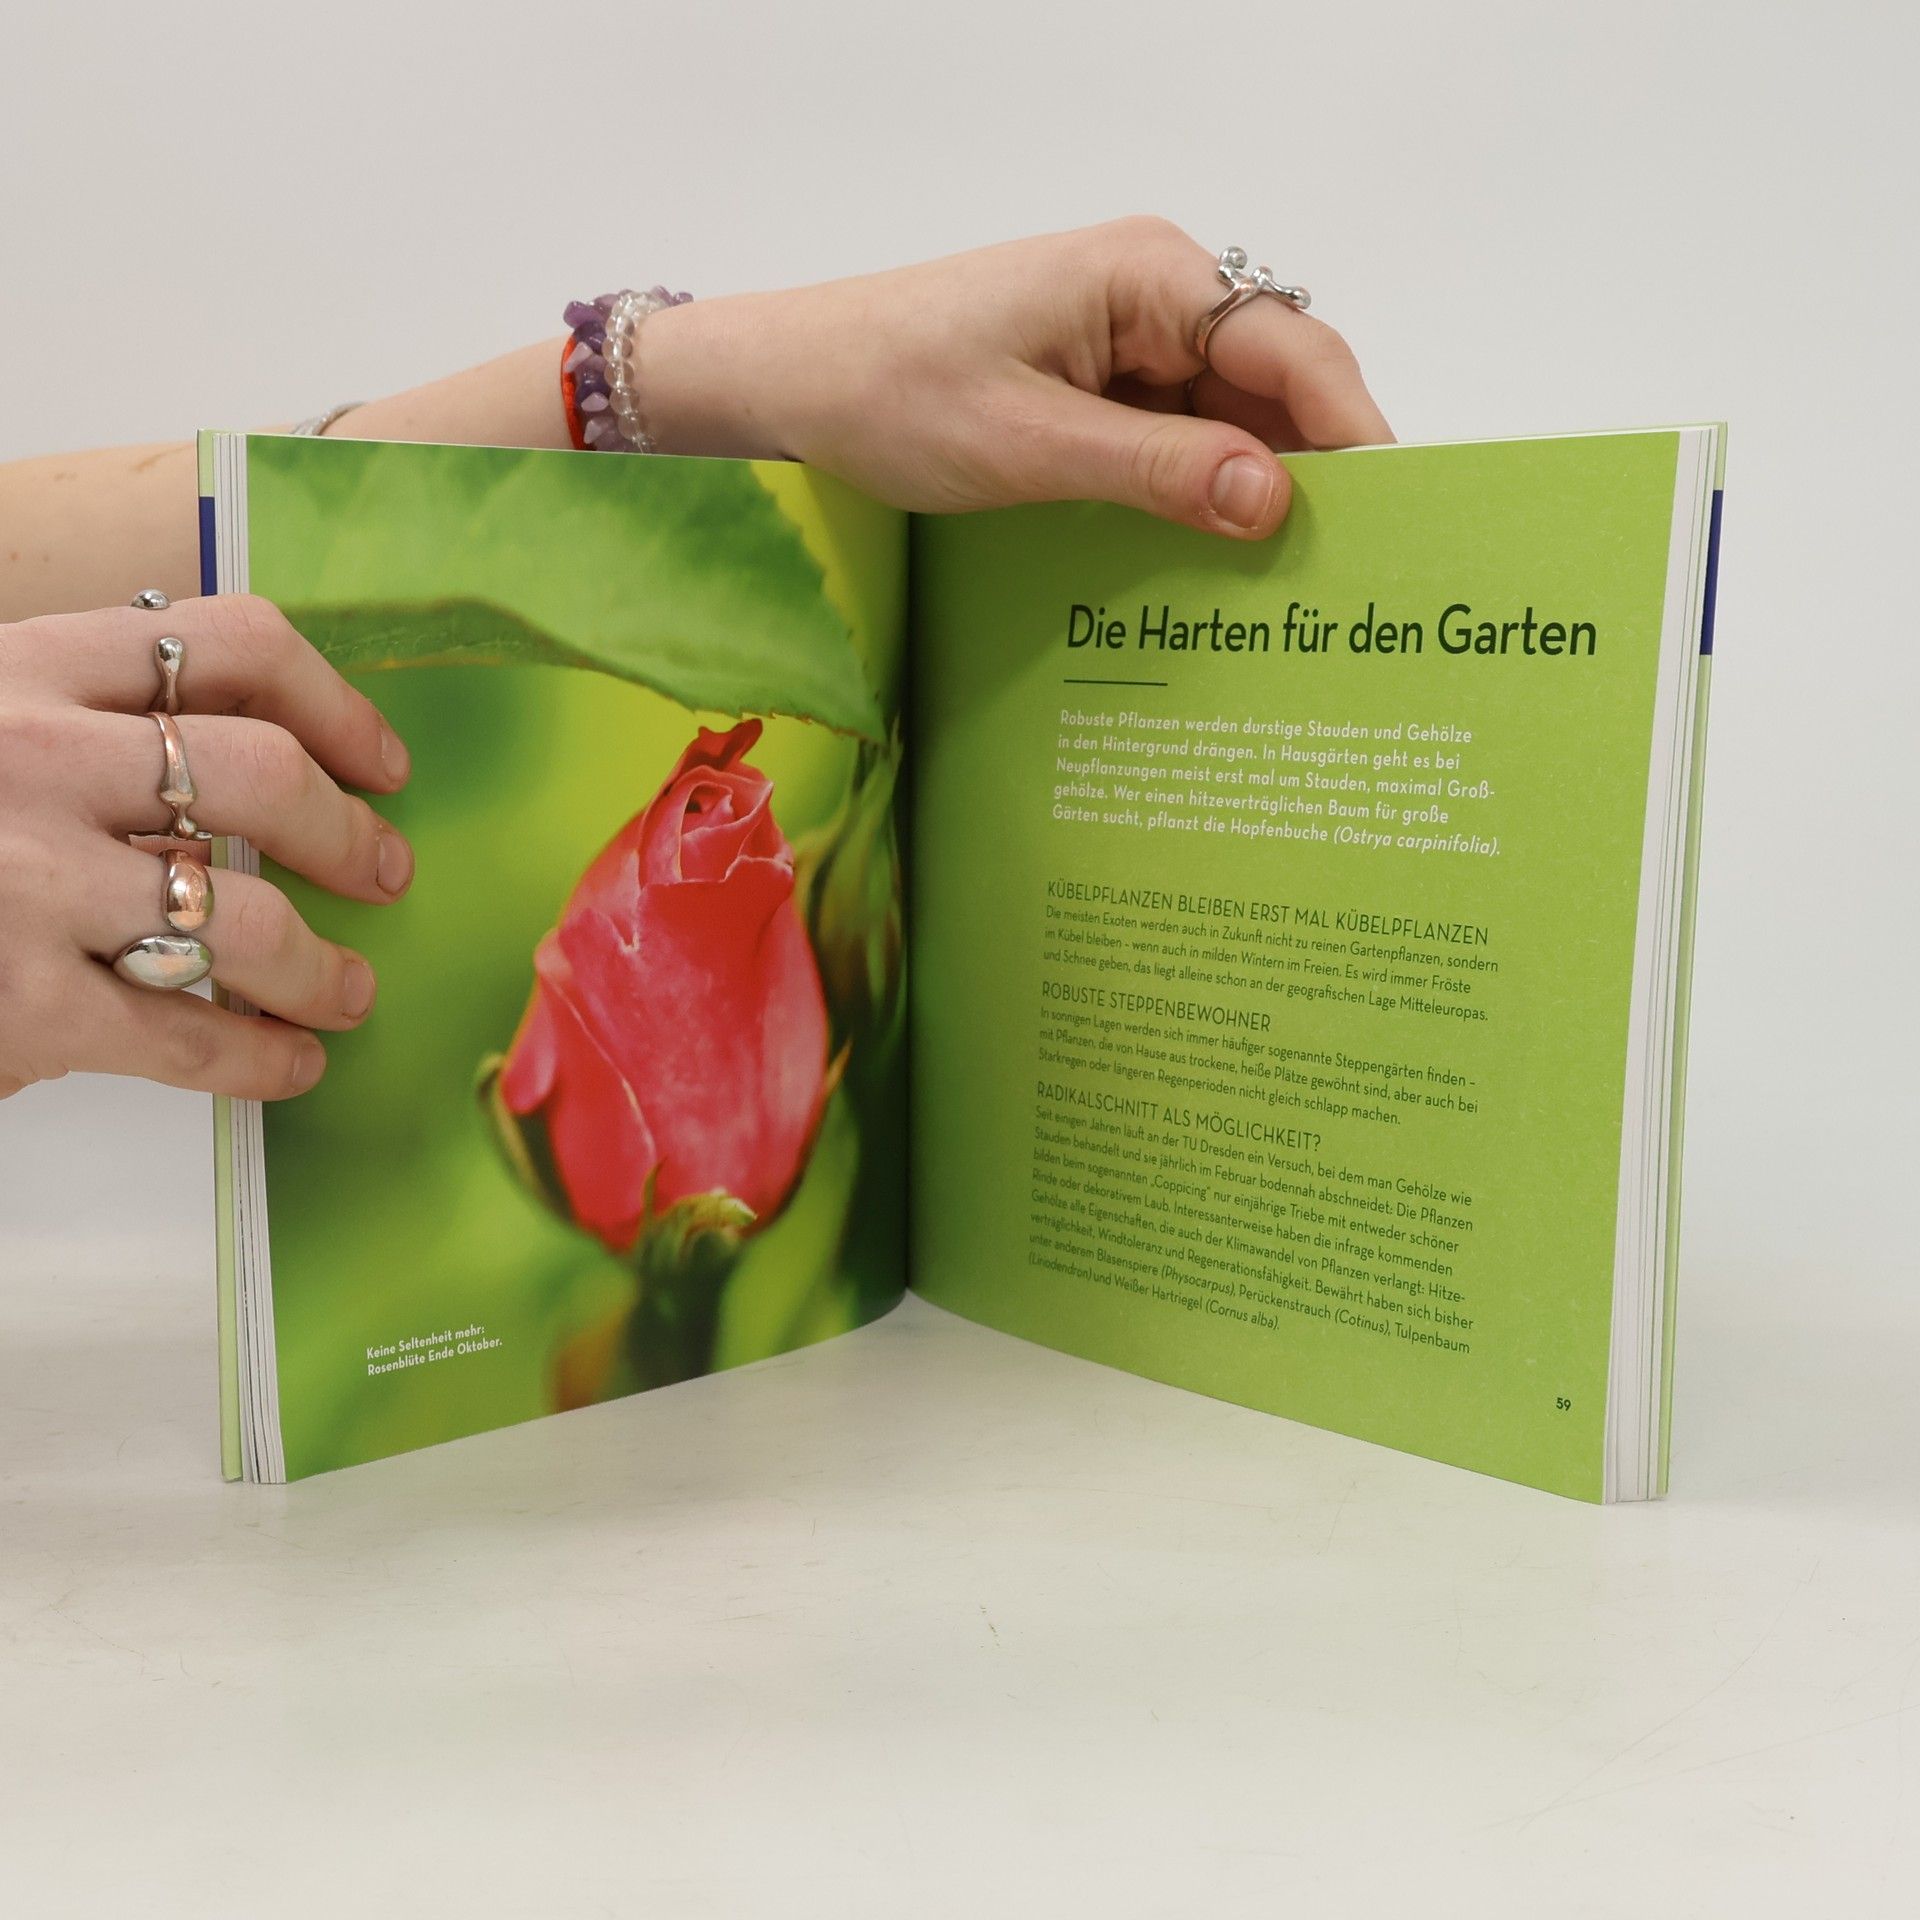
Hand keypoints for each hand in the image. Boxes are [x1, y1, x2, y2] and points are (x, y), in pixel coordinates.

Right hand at [0, 595, 412, 1100]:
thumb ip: (80, 718)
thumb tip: (259, 755)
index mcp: (24, 668)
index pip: (233, 644)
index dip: (337, 705)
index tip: (385, 763)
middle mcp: (29, 757)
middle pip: (260, 777)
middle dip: (350, 836)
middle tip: (386, 874)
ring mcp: (23, 880)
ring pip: (243, 917)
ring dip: (322, 966)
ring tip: (348, 989)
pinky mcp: (16, 999)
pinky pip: (183, 1034)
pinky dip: (259, 1058)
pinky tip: (287, 1063)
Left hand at [646, 216, 1392, 538]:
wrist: (792, 382)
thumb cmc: (891, 391)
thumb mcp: (1030, 445)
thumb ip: (1156, 472)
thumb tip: (1274, 502)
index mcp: (1150, 278)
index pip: (1292, 350)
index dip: (1353, 435)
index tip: (1397, 520)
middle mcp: (1156, 297)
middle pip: (1274, 387)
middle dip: (1311, 474)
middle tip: (1348, 578)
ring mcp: (1128, 342)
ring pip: (1230, 421)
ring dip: (1252, 494)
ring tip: (1290, 589)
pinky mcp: (1099, 385)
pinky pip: (1177, 439)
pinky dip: (1198, 495)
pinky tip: (1213, 562)